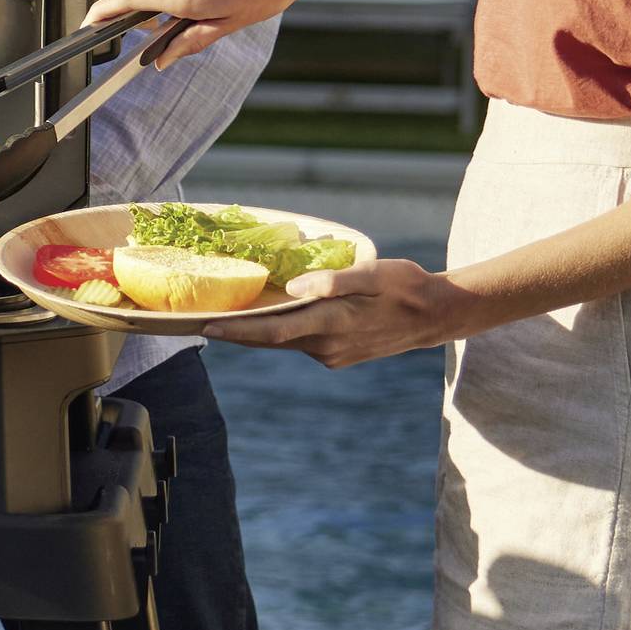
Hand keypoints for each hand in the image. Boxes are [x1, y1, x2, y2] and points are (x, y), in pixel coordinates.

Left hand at [205, 256, 463, 365]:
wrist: (435, 316)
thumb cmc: (406, 286)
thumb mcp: (372, 273)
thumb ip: (332, 281)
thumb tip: (293, 288)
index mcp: (332, 324)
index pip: (273, 330)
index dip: (238, 330)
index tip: (207, 325)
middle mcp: (326, 346)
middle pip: (268, 340)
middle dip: (232, 333)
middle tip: (195, 322)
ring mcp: (330, 355)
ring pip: (281, 342)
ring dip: (252, 333)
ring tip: (221, 318)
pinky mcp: (335, 356)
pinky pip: (297, 342)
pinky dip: (278, 332)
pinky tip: (265, 318)